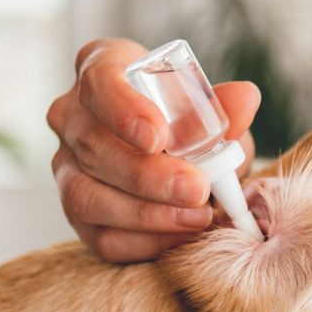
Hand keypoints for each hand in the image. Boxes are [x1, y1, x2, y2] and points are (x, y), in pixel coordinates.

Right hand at [47, 39, 260, 262]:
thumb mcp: (210, 112)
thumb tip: (246, 99)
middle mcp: (71, 117)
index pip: (98, 82)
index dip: (124, 110)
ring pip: (86, 195)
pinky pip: (99, 235)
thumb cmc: (189, 122)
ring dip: (146, 213)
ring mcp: (66, 167)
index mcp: (100, 70)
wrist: (179, 160)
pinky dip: (142, 242)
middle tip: (197, 188)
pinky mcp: (76, 213)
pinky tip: (178, 237)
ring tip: (196, 217)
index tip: (158, 137)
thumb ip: (223, 109)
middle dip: (148, 175)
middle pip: (94, 146)